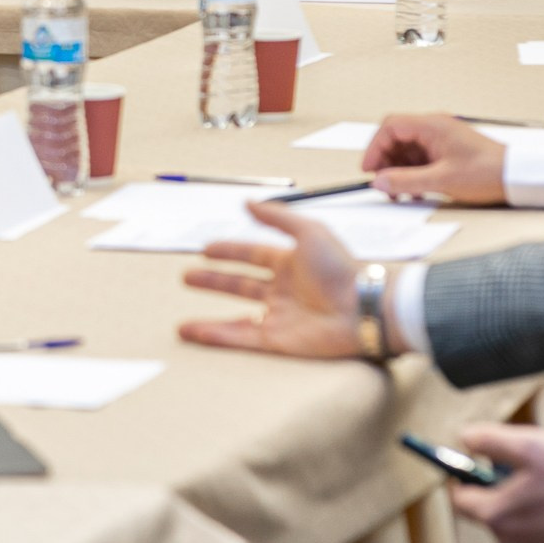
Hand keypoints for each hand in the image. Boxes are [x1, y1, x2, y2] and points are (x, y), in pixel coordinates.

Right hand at [179, 200, 399, 358]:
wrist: (361, 307)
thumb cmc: (341, 268)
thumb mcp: (309, 231)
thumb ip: (276, 217)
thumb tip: (247, 202)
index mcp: (291, 262)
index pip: (252, 253)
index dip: (229, 251)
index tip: (206, 249)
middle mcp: (283, 289)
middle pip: (240, 284)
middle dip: (214, 281)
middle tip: (189, 277)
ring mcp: (280, 316)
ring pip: (237, 317)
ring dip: (210, 318)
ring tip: (182, 322)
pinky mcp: (279, 340)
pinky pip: (242, 338)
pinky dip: (216, 336)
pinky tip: (194, 333)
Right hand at [363, 115, 506, 204]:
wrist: (517, 177)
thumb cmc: (487, 172)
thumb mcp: (442, 180)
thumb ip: (406, 180)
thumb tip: (379, 181)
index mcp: (432, 126)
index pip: (390, 127)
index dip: (374, 147)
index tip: (369, 169)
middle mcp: (434, 128)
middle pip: (396, 138)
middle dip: (385, 161)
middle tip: (383, 184)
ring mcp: (440, 139)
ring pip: (406, 150)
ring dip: (398, 170)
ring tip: (400, 192)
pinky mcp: (446, 151)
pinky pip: (419, 158)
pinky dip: (412, 173)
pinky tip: (416, 190)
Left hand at [448, 424, 543, 542]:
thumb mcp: (532, 446)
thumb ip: (491, 439)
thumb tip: (464, 437)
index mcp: (495, 516)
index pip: (460, 501)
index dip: (464, 483)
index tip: (472, 471)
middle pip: (494, 519)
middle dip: (507, 501)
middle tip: (535, 484)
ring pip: (520, 538)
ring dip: (531, 522)